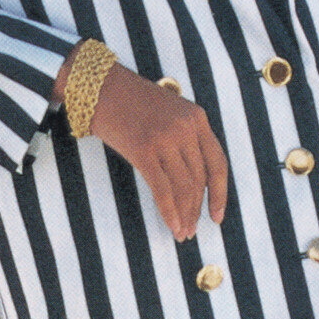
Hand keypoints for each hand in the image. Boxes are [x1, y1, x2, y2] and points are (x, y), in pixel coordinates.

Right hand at [71, 59, 228, 242]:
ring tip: (181, 232)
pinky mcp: (144, 150)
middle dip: (196, 209)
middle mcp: (186, 127)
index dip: (219, 193)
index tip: (217, 215)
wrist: (98, 86)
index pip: (218, 162)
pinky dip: (169, 211)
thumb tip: (192, 179)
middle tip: (192, 230)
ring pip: (184, 187)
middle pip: (200, 179)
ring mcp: (166, 138)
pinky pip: (162, 189)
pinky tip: (171, 225)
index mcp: (197, 117)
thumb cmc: (130, 101)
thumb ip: (185, 136)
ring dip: (184, 214)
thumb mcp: (169, 111)